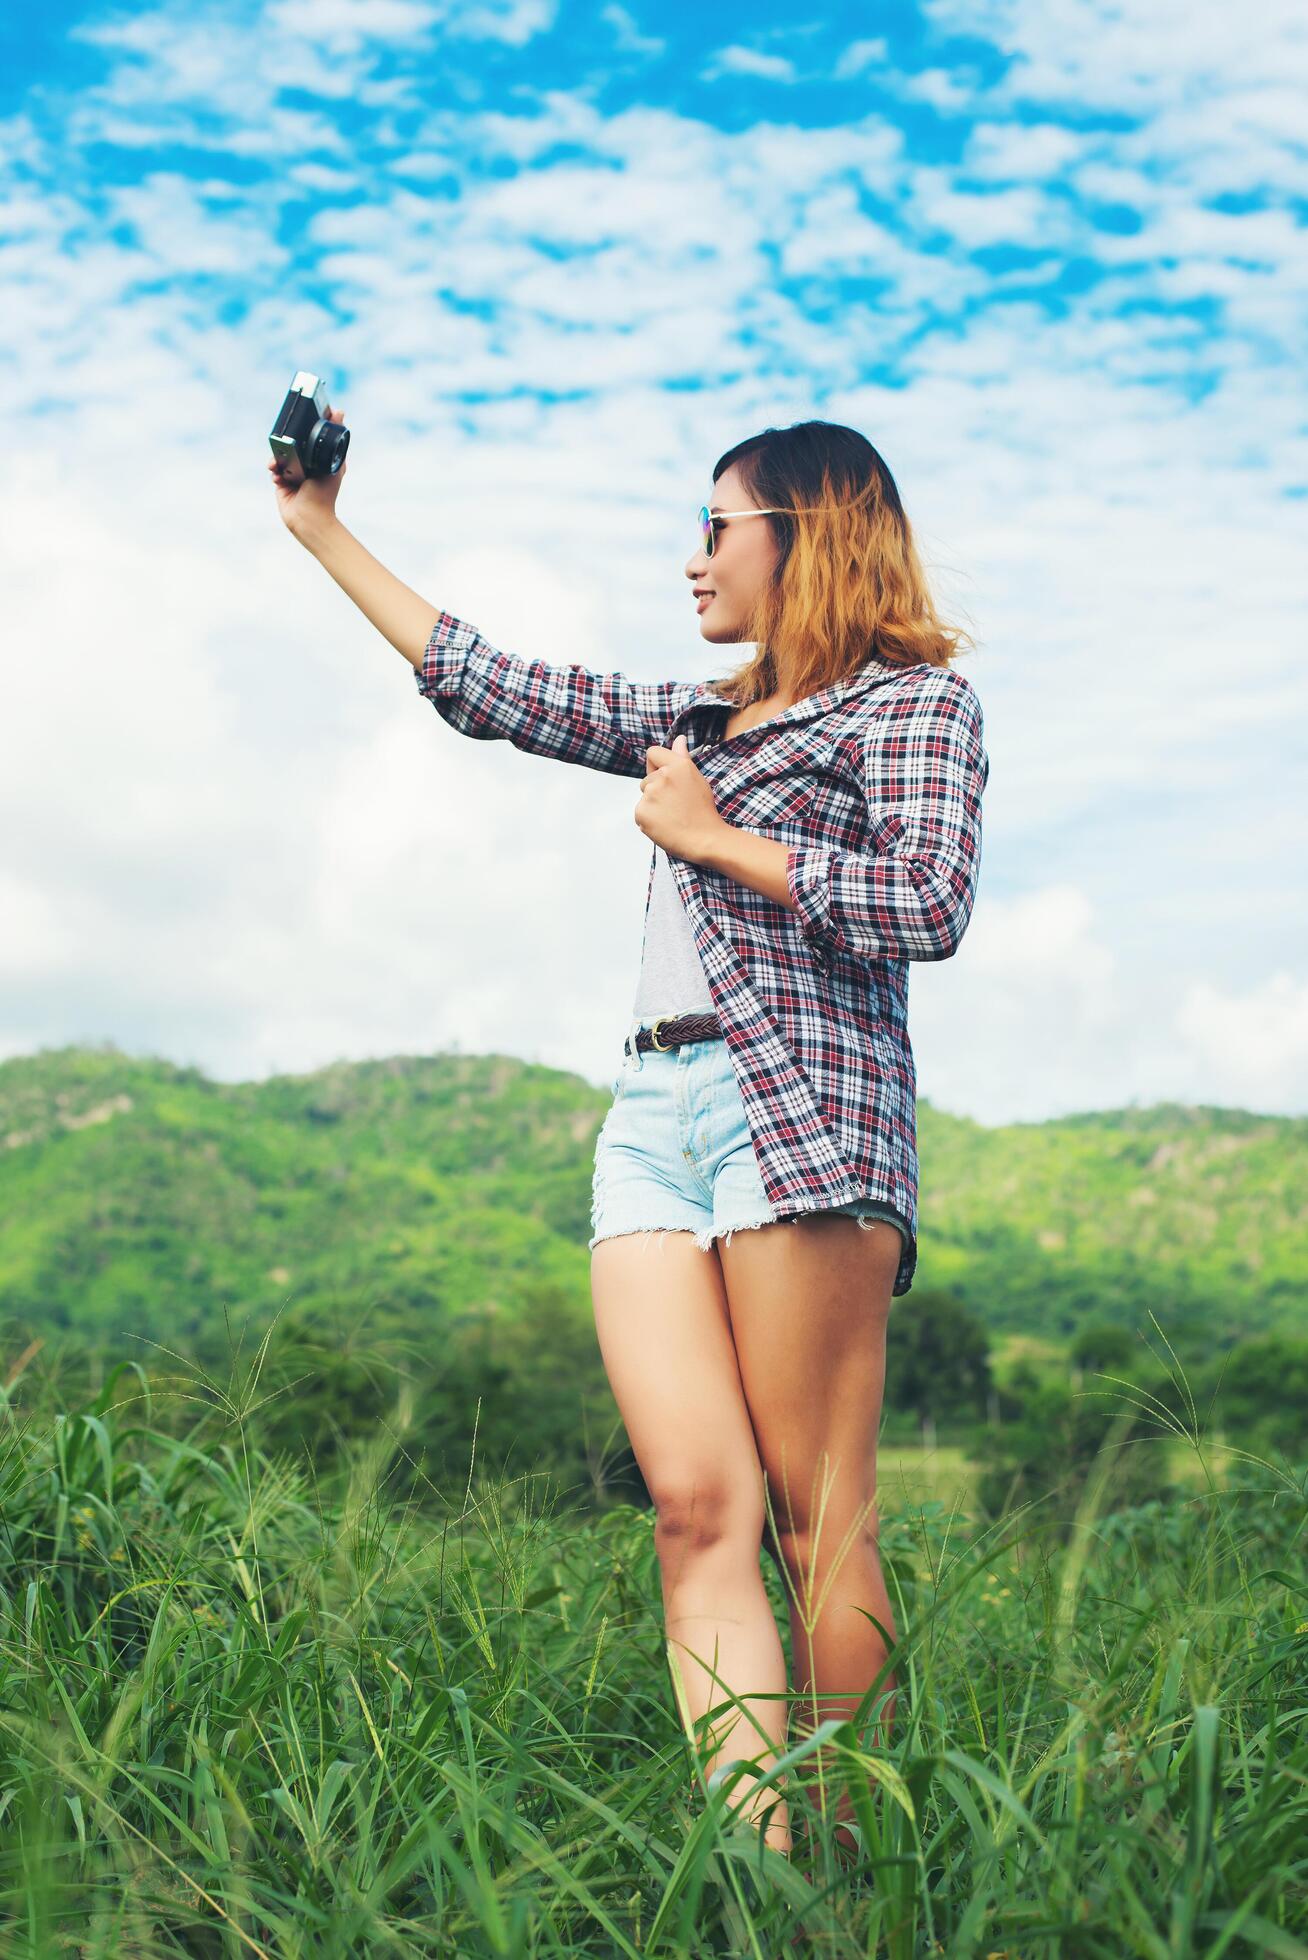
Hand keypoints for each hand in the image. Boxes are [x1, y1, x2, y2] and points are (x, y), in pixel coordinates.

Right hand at [268, 405, 347, 544]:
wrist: (310, 518)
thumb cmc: (325, 494)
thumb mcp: (333, 463)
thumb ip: (334, 438)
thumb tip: (339, 411)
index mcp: (319, 459)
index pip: (310, 438)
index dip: (304, 429)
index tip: (299, 419)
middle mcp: (306, 465)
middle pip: (293, 445)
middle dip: (288, 442)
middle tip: (285, 440)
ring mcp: (293, 473)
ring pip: (282, 456)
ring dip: (279, 458)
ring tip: (279, 465)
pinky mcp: (281, 482)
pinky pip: (274, 469)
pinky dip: (275, 470)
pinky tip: (278, 476)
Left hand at [635, 735, 727, 862]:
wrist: (706, 839)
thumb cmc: (704, 811)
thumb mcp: (697, 779)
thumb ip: (682, 758)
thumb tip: (678, 739)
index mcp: (678, 765)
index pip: (653, 753)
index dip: (656, 765)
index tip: (664, 778)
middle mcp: (663, 776)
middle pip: (646, 780)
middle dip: (656, 791)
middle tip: (676, 805)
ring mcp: (650, 795)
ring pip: (644, 797)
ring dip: (653, 806)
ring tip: (672, 816)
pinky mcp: (641, 812)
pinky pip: (640, 813)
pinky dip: (649, 820)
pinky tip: (665, 825)